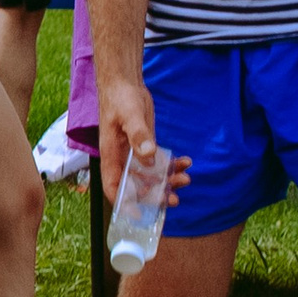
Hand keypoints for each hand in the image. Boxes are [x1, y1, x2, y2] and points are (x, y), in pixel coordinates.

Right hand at [96, 75, 188, 207]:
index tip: (141, 215)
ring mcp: (135, 153)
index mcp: (111, 156)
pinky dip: (172, 164)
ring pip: (151, 176)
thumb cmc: (119, 97)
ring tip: (186, 179)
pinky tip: (186, 162)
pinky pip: (159, 161)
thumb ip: (138, 136)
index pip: (114, 187)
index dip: (125, 203)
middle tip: (174, 199)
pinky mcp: (146, 145)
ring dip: (168, 181)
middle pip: (137, 186)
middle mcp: (122, 158)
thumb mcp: (129, 116)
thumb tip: (149, 157)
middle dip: (155, 195)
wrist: (124, 82)